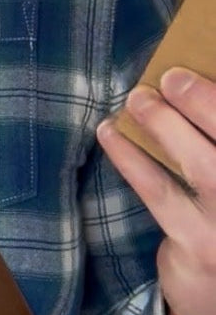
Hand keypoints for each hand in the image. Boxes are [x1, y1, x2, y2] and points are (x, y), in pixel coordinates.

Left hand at [98, 68, 215, 314]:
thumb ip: (210, 140)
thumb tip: (184, 87)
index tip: (196, 66)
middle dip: (206, 103)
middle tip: (172, 76)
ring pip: (203, 167)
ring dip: (166, 126)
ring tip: (138, 98)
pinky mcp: (200, 247)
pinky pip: (159, 192)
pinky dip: (131, 157)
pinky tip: (109, 133)